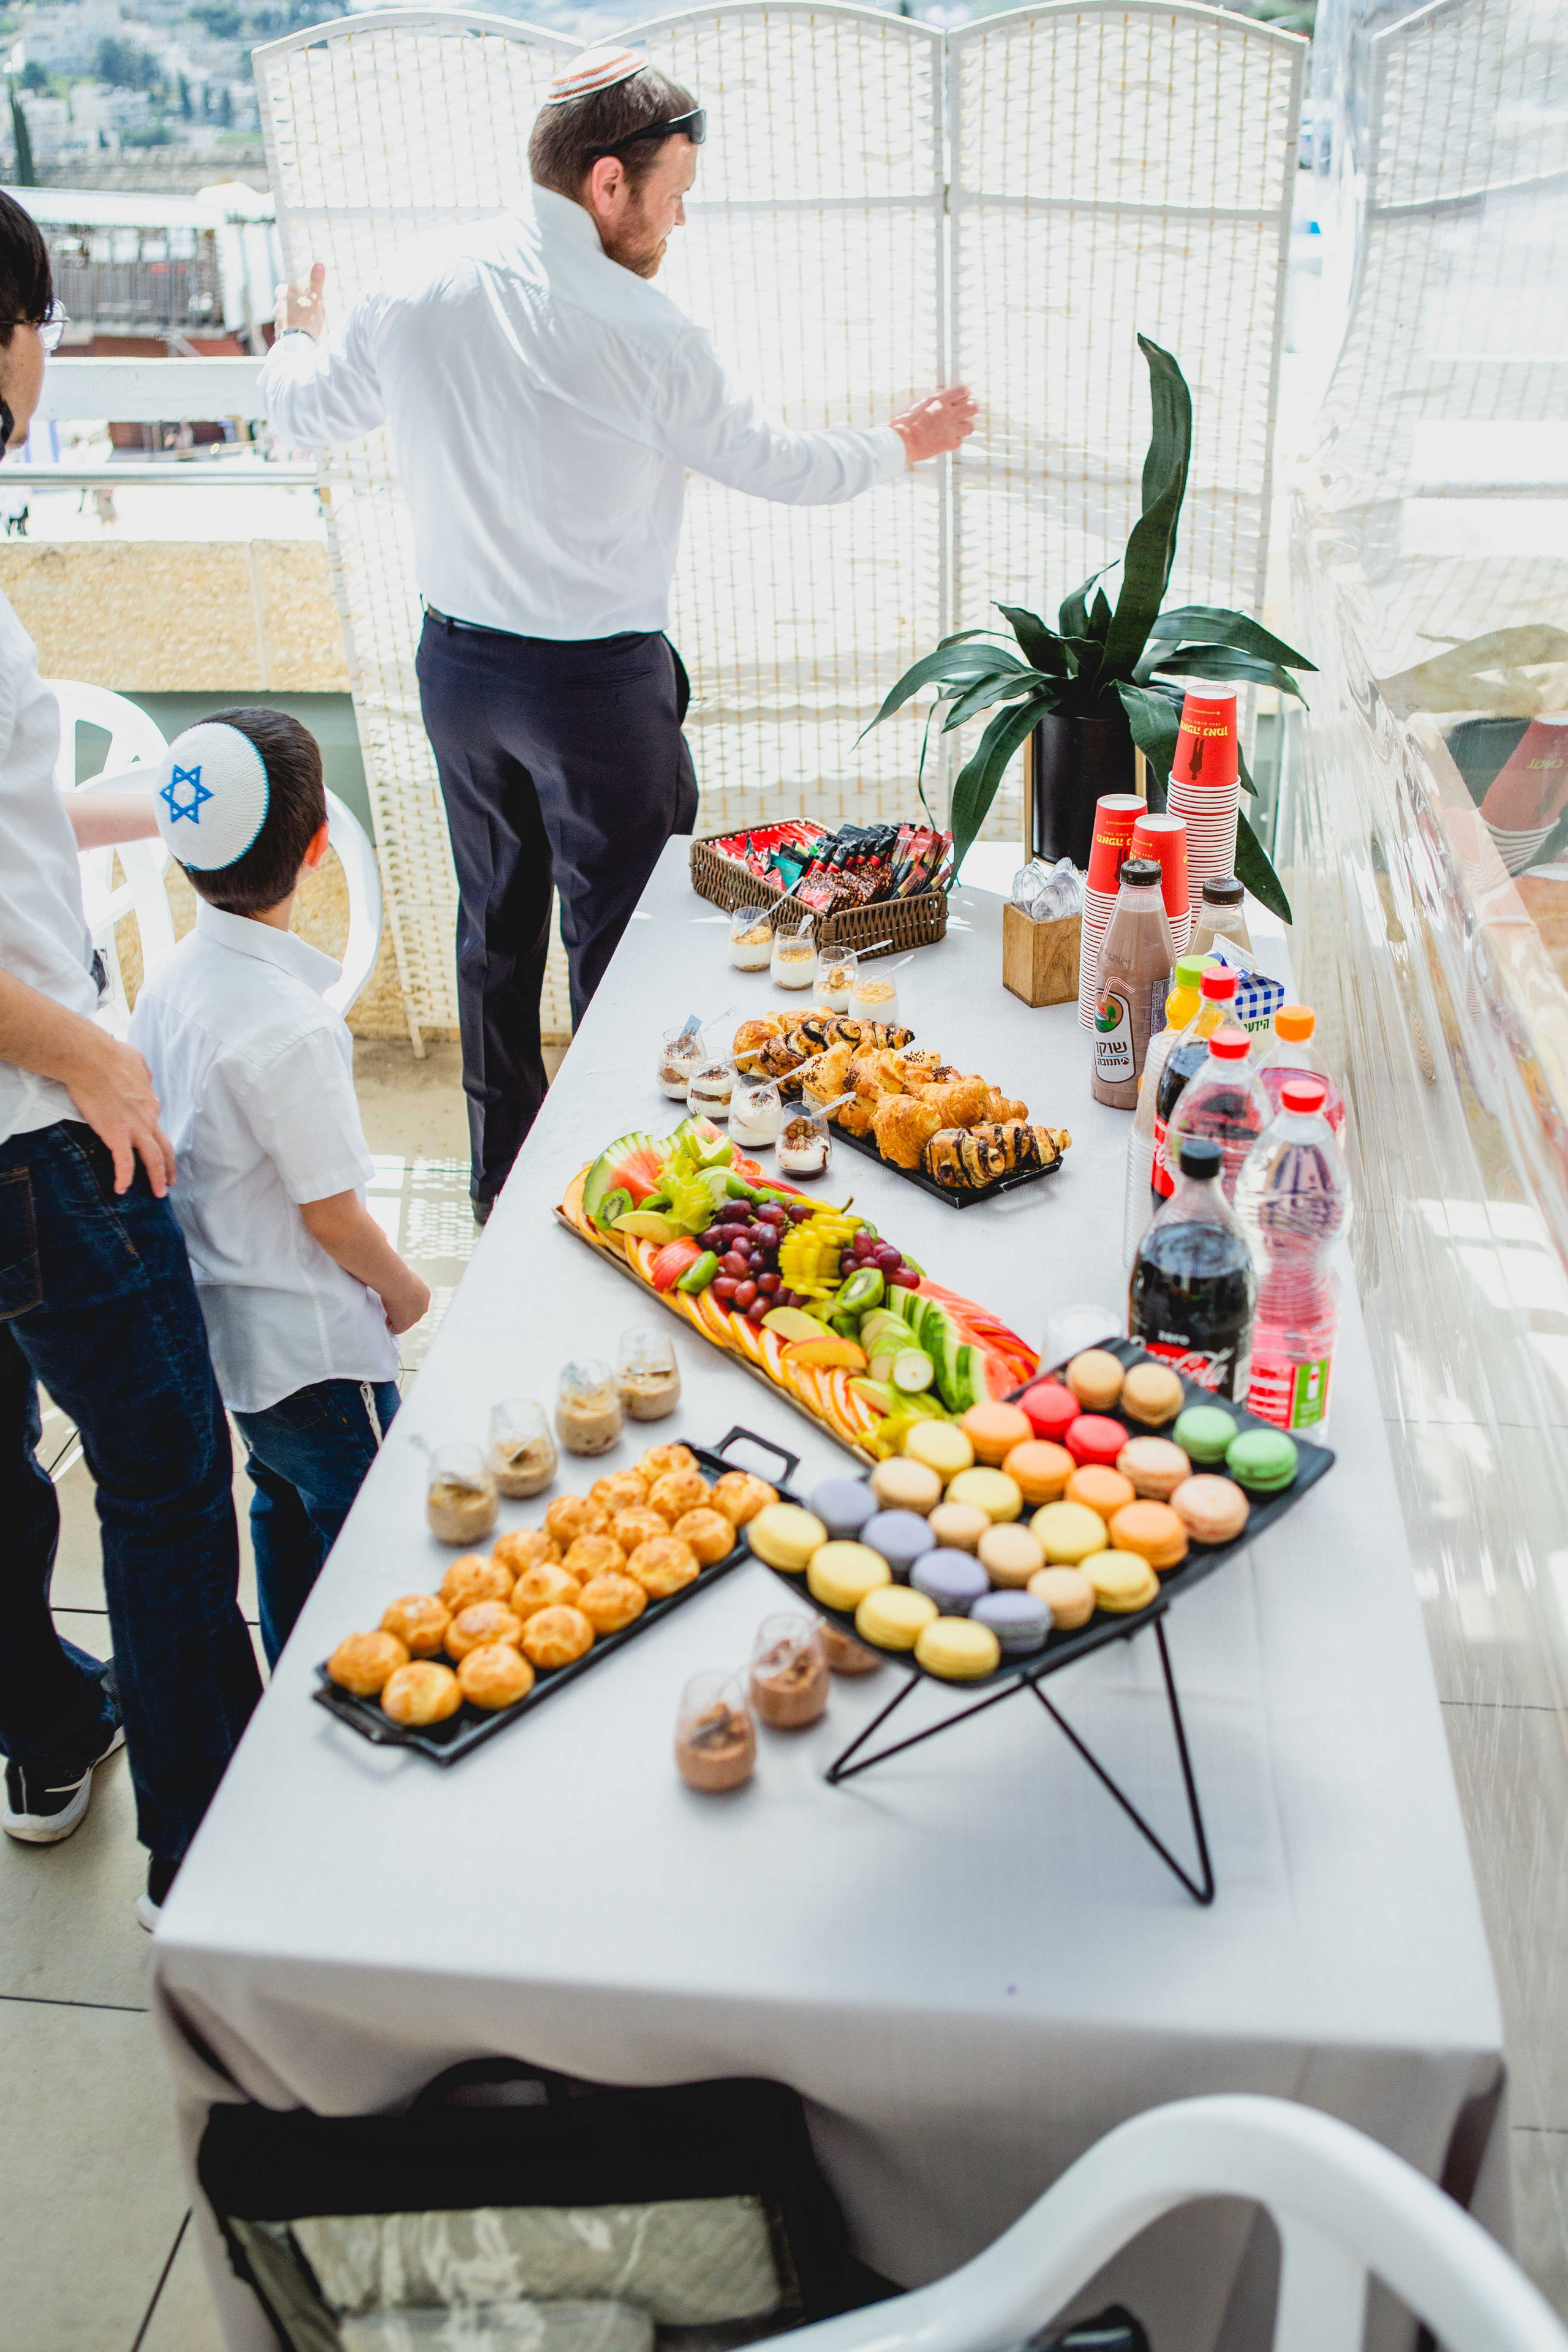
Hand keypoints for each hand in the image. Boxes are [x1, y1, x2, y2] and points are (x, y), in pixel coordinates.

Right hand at [62, 1029, 175, 1197]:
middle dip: (168, 1167)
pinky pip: (124, 1163)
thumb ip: (141, 1071)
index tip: (153, 1148)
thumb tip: (145, 1076)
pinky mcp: (117, 1134)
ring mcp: (134, 1127)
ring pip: (153, 1159)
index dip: (156, 1139)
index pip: (155, 1125)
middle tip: (169, 1182)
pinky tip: (121, 1190)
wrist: (91, 1058)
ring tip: (158, 1193)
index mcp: (149, 1102)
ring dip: (157, 1178)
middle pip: (163, 1147)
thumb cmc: (108, 1055)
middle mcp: (147, 1117)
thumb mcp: (134, 1059)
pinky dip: (125, 1178)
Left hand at [274, 261, 325, 340]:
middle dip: (295, 305)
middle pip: (285, 303)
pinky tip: (302, 335)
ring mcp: (277, 322)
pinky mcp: (279, 336)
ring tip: (306, 325)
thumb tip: (318, 265)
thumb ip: (316, 283)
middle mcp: (276, 307)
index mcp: (282, 295)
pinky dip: (293, 331)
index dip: (293, 290)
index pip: (283, 287)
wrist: (297, 344)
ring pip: (285, 317)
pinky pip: (286, 331)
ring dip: (294, 319)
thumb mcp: (315, 298)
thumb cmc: (306, 318)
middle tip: (307, 310)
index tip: (302, 294)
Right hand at [382, 1267, 431, 1337]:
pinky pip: (396, 1330)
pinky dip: (390, 1326)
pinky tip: (386, 1319)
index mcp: (425, 1295)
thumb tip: (395, 1280)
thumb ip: (403, 1282)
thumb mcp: (404, 1277)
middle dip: (401, 1312)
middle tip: (391, 1307)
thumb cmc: (398, 1276)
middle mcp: (423, 1307)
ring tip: (388, 1313)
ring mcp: (415, 1317)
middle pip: (411, 1314)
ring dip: (396, 1319)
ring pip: (404, 1322)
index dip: (404, 1302)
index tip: (396, 1299)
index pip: (415, 1303)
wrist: (397, 1283)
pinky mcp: (405, 1324)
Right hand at [890, 385, 976, 464]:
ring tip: (954, 429)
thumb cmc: (903, 423)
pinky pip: (959, 442)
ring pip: (970, 427)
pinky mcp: (949, 443)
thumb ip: (932, 404)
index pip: (963, 391)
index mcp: (940, 400)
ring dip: (963, 428)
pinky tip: (944, 441)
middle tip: (961, 414)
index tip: (959, 399)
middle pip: (972, 407)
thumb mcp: (918, 406)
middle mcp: (948, 412)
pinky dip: (953, 442)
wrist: (902, 441)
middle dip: (968, 410)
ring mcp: (951, 429)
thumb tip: (939, 403)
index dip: (963, 395)